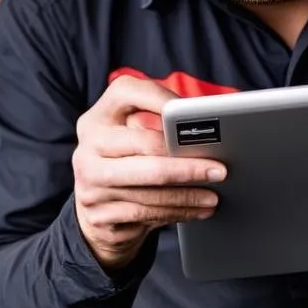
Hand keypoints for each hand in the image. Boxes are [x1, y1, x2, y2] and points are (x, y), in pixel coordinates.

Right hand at [73, 75, 227, 270]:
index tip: (194, 110)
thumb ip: (154, 125)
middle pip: (146, 147)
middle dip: (188, 161)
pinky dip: (177, 212)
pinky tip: (197, 210)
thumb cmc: (124, 162)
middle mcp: (87, 149)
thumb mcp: (129, 136)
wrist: (92, 208)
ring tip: (214, 195)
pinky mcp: (97, 215)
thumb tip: (203, 130)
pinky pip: (145, 214)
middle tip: (220, 169)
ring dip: (188, 194)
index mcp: (95, 119)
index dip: (160, 97)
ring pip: (149, 189)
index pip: (125, 93)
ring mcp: (89, 184)